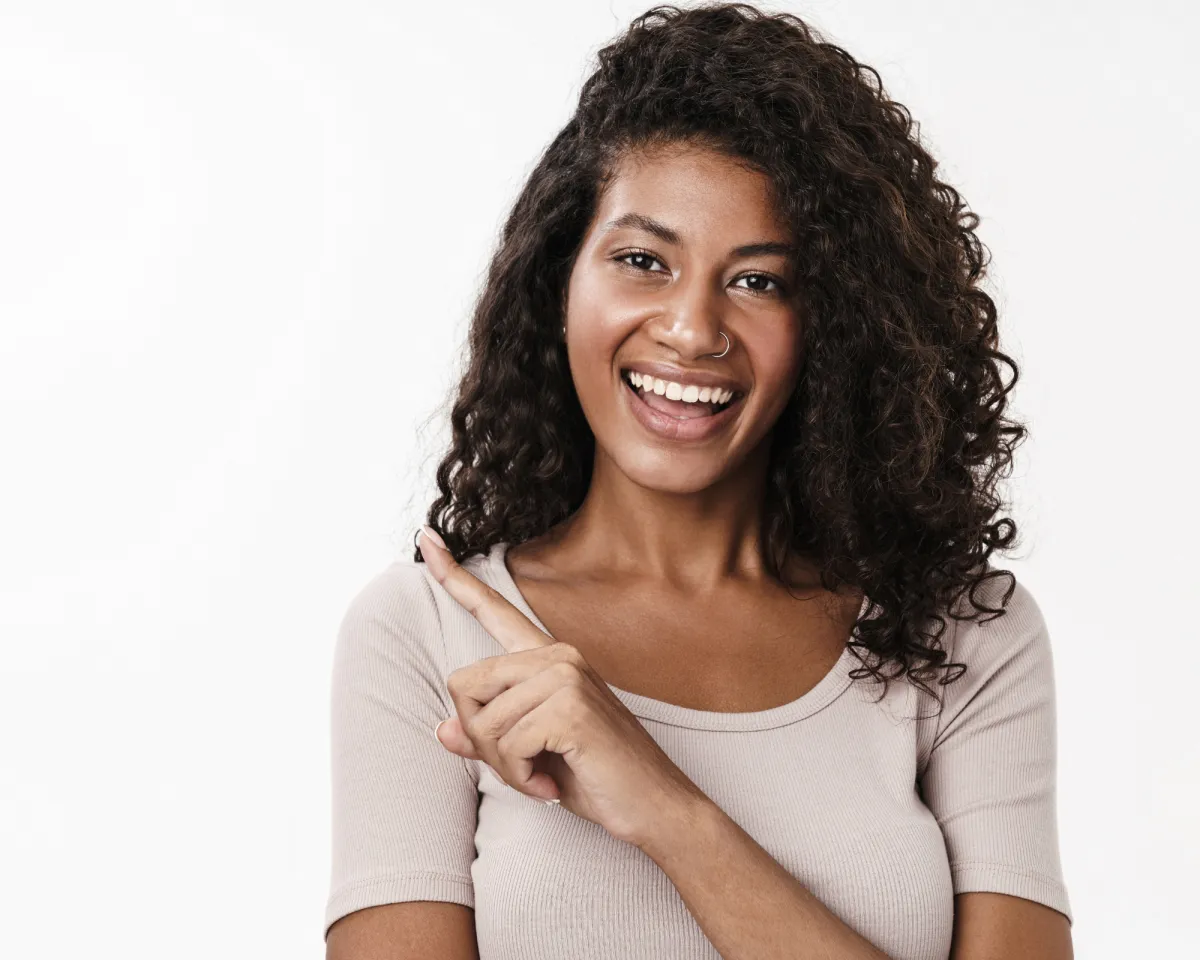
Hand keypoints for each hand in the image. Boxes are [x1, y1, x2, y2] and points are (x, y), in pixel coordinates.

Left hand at [418, 526, 707, 846]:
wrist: (655, 807)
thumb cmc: (596, 778)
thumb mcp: (531, 755)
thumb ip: (487, 737)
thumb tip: (442, 731)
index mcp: (548, 658)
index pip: (495, 610)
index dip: (454, 578)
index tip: (427, 539)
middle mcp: (556, 655)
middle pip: (464, 685)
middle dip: (480, 739)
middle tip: (520, 767)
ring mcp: (565, 675)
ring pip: (483, 723)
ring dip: (505, 766)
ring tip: (542, 777)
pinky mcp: (570, 706)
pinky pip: (507, 744)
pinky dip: (521, 777)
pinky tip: (549, 785)